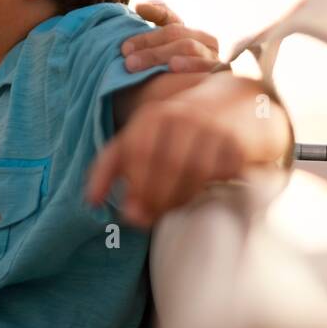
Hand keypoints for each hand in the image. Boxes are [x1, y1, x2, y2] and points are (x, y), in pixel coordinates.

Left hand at [85, 97, 245, 227]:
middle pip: (165, 164)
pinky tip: (200, 192)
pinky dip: (209, 188)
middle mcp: (180, 116)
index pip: (137, 150)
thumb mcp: (140, 138)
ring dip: (180, 198)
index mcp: (152, 116)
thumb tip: (91, 202)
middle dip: (154, 198)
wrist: (233, 107)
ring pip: (193, 172)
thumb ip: (112, 167)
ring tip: (171, 208)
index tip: (127, 214)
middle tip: (147, 220)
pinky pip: (220, 173)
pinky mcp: (235, 142)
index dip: (132, 184)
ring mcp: (210, 127)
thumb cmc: (176, 132)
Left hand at [123, 0, 220, 72]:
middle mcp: (205, 42)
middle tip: (125, 55)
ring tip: (137, 63)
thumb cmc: (176, 81)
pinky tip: (172, 66)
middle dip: (147, 43)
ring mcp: (214, 58)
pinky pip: (205, 66)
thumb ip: (153, 32)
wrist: (203, 110)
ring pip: (187, 46)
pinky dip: (189, 64)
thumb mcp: (163, 57)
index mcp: (191, 34)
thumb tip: (141, 6)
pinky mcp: (220, 76)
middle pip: (175, 34)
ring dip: (159, 54)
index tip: (136, 15)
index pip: (170, 19)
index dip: (154, 13)